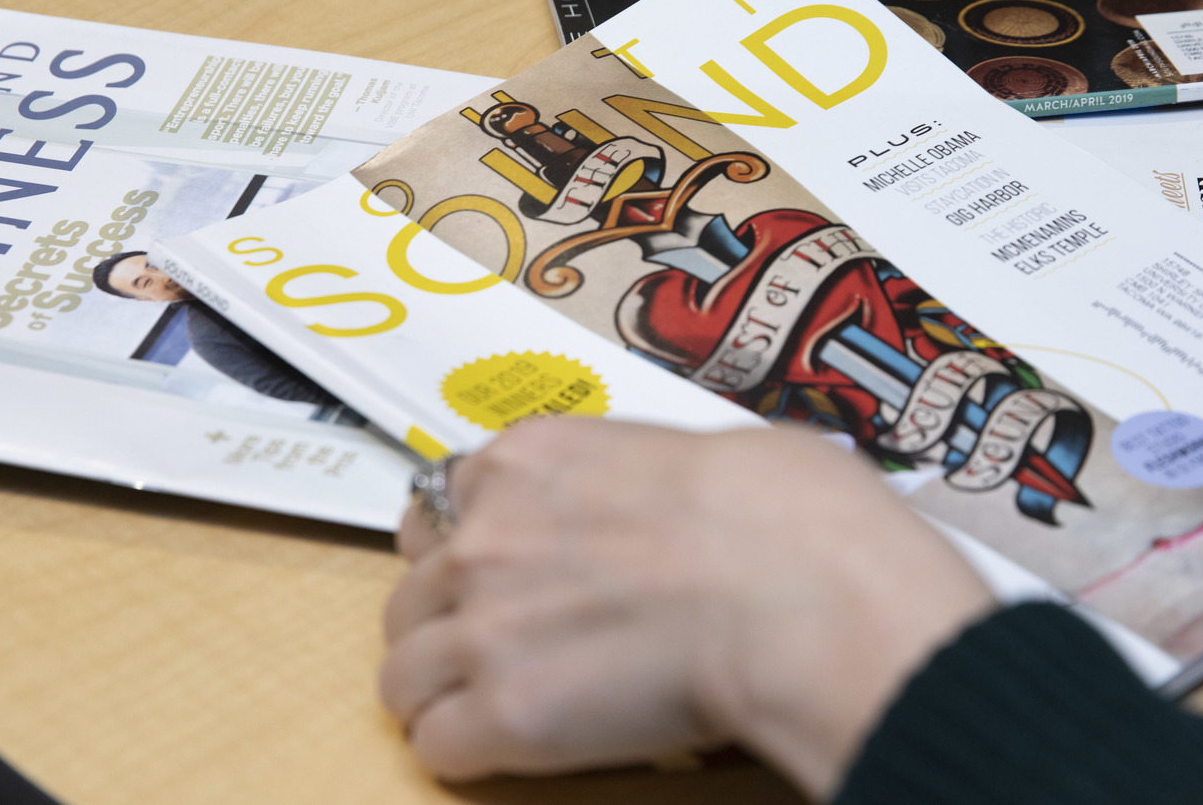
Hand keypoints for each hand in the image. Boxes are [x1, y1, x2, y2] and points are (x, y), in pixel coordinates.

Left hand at [381, 417, 994, 796]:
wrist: (798, 587)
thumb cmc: (780, 513)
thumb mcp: (688, 451)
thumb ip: (623, 477)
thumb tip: (648, 504)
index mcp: (527, 460)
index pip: (440, 503)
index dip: (465, 545)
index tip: (491, 572)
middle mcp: (484, 536)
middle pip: (411, 593)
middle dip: (448, 624)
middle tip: (500, 649)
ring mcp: (483, 625)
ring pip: (403, 675)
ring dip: (446, 694)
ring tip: (501, 709)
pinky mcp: (502, 713)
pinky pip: (438, 744)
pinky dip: (469, 751)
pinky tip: (517, 748)